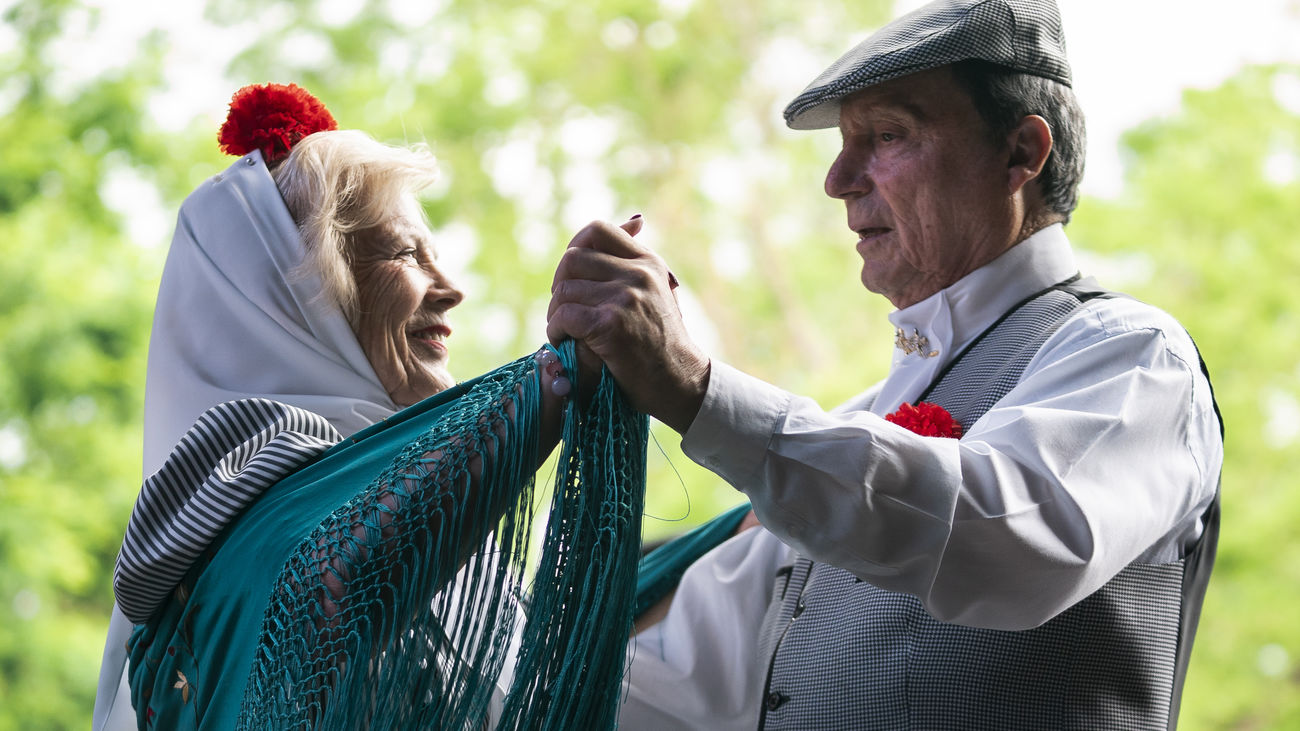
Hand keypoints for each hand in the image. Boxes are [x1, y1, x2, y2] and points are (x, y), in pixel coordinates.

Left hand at [547, 216, 709, 431]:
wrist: (680, 381)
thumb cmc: (663, 341)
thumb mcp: (659, 290)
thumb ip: (638, 260)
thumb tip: (635, 220)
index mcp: (648, 262)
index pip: (598, 230)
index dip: (575, 247)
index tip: (572, 276)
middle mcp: (638, 274)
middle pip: (572, 259)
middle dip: (559, 285)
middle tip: (564, 308)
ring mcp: (625, 298)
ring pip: (564, 291)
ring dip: (555, 314)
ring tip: (565, 331)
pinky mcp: (611, 325)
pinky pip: (564, 316)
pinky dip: (556, 331)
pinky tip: (564, 342)